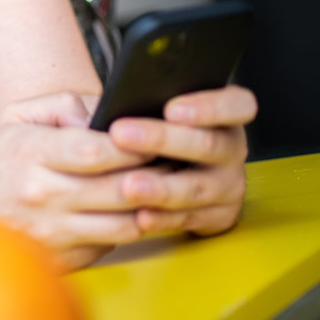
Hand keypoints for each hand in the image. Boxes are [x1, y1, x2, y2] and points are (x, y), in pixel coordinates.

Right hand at [0, 92, 155, 268]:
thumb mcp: (16, 116)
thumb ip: (62, 103)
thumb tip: (102, 115)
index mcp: (32, 154)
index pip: (97, 150)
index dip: (133, 145)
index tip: (150, 139)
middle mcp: (43, 195)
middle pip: (120, 188)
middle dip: (153, 174)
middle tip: (167, 162)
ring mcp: (53, 232)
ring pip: (125, 224)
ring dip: (146, 207)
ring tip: (152, 189)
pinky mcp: (62, 258)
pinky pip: (111, 245)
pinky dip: (124, 228)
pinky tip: (125, 212)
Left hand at [105, 85, 258, 238]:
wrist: (175, 170)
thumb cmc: (158, 128)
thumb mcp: (153, 107)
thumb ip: (129, 101)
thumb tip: (82, 107)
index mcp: (225, 114)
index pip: (237, 105)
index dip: (209, 107)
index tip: (171, 109)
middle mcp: (232, 148)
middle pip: (209, 144)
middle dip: (163, 139)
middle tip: (121, 134)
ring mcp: (229, 184)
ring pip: (198, 186)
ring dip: (162, 187)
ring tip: (129, 185)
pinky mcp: (219, 215)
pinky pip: (192, 218)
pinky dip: (165, 218)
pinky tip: (141, 215)